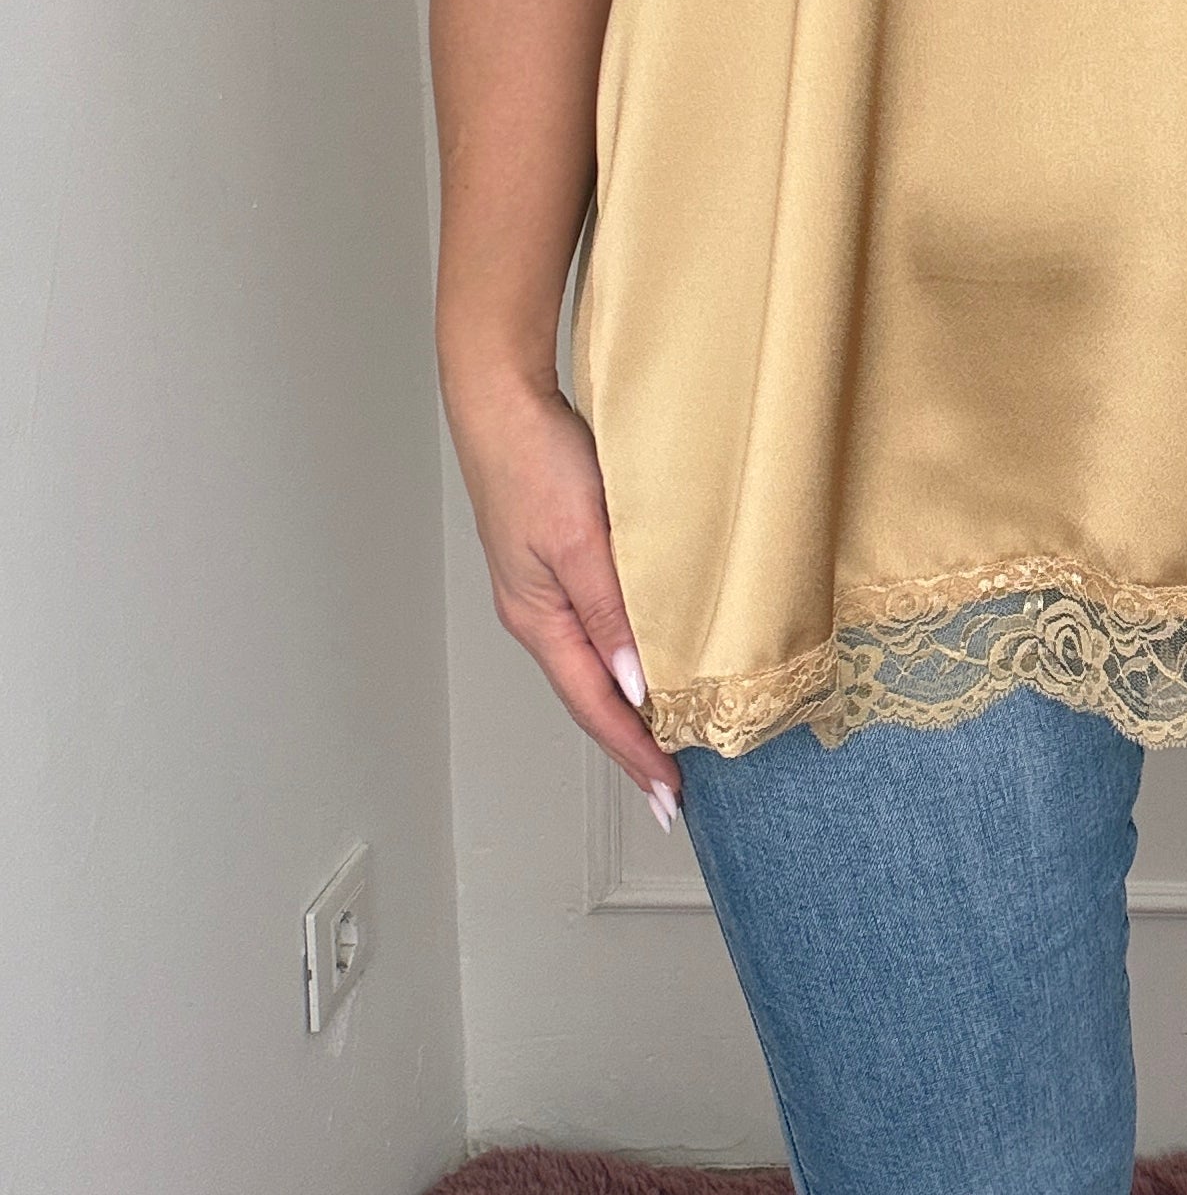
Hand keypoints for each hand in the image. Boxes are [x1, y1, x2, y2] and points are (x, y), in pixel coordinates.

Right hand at [445, 373, 681, 825]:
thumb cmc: (535, 461)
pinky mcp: (558, 560)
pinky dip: (626, 657)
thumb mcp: (581, 539)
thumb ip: (611, 611)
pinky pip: (598, 627)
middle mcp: (539, 614)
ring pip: (594, 664)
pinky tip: (649, 659)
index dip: (634, 754)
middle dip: (632, 744)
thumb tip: (636, 684)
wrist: (503, 399)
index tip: (670, 796)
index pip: (595, 707)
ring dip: (631, 705)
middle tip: (674, 787)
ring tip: (671, 738)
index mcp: (540, 618)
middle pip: (591, 697)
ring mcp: (545, 589)